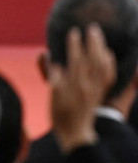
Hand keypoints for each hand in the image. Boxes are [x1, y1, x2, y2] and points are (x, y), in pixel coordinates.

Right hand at [49, 24, 115, 152]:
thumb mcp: (53, 99)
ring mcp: (96, 89)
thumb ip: (55, 81)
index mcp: (74, 86)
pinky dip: (109, 63)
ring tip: (99, 37)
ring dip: (102, 49)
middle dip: (93, 42)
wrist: (76, 134)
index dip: (75, 45)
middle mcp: (88, 85)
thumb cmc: (60, 117)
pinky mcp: (101, 93)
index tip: (73, 32)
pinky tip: (107, 55)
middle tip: (92, 28)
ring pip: (103, 65)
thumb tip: (56, 65)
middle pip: (93, 60)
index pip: (76, 60)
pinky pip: (109, 75)